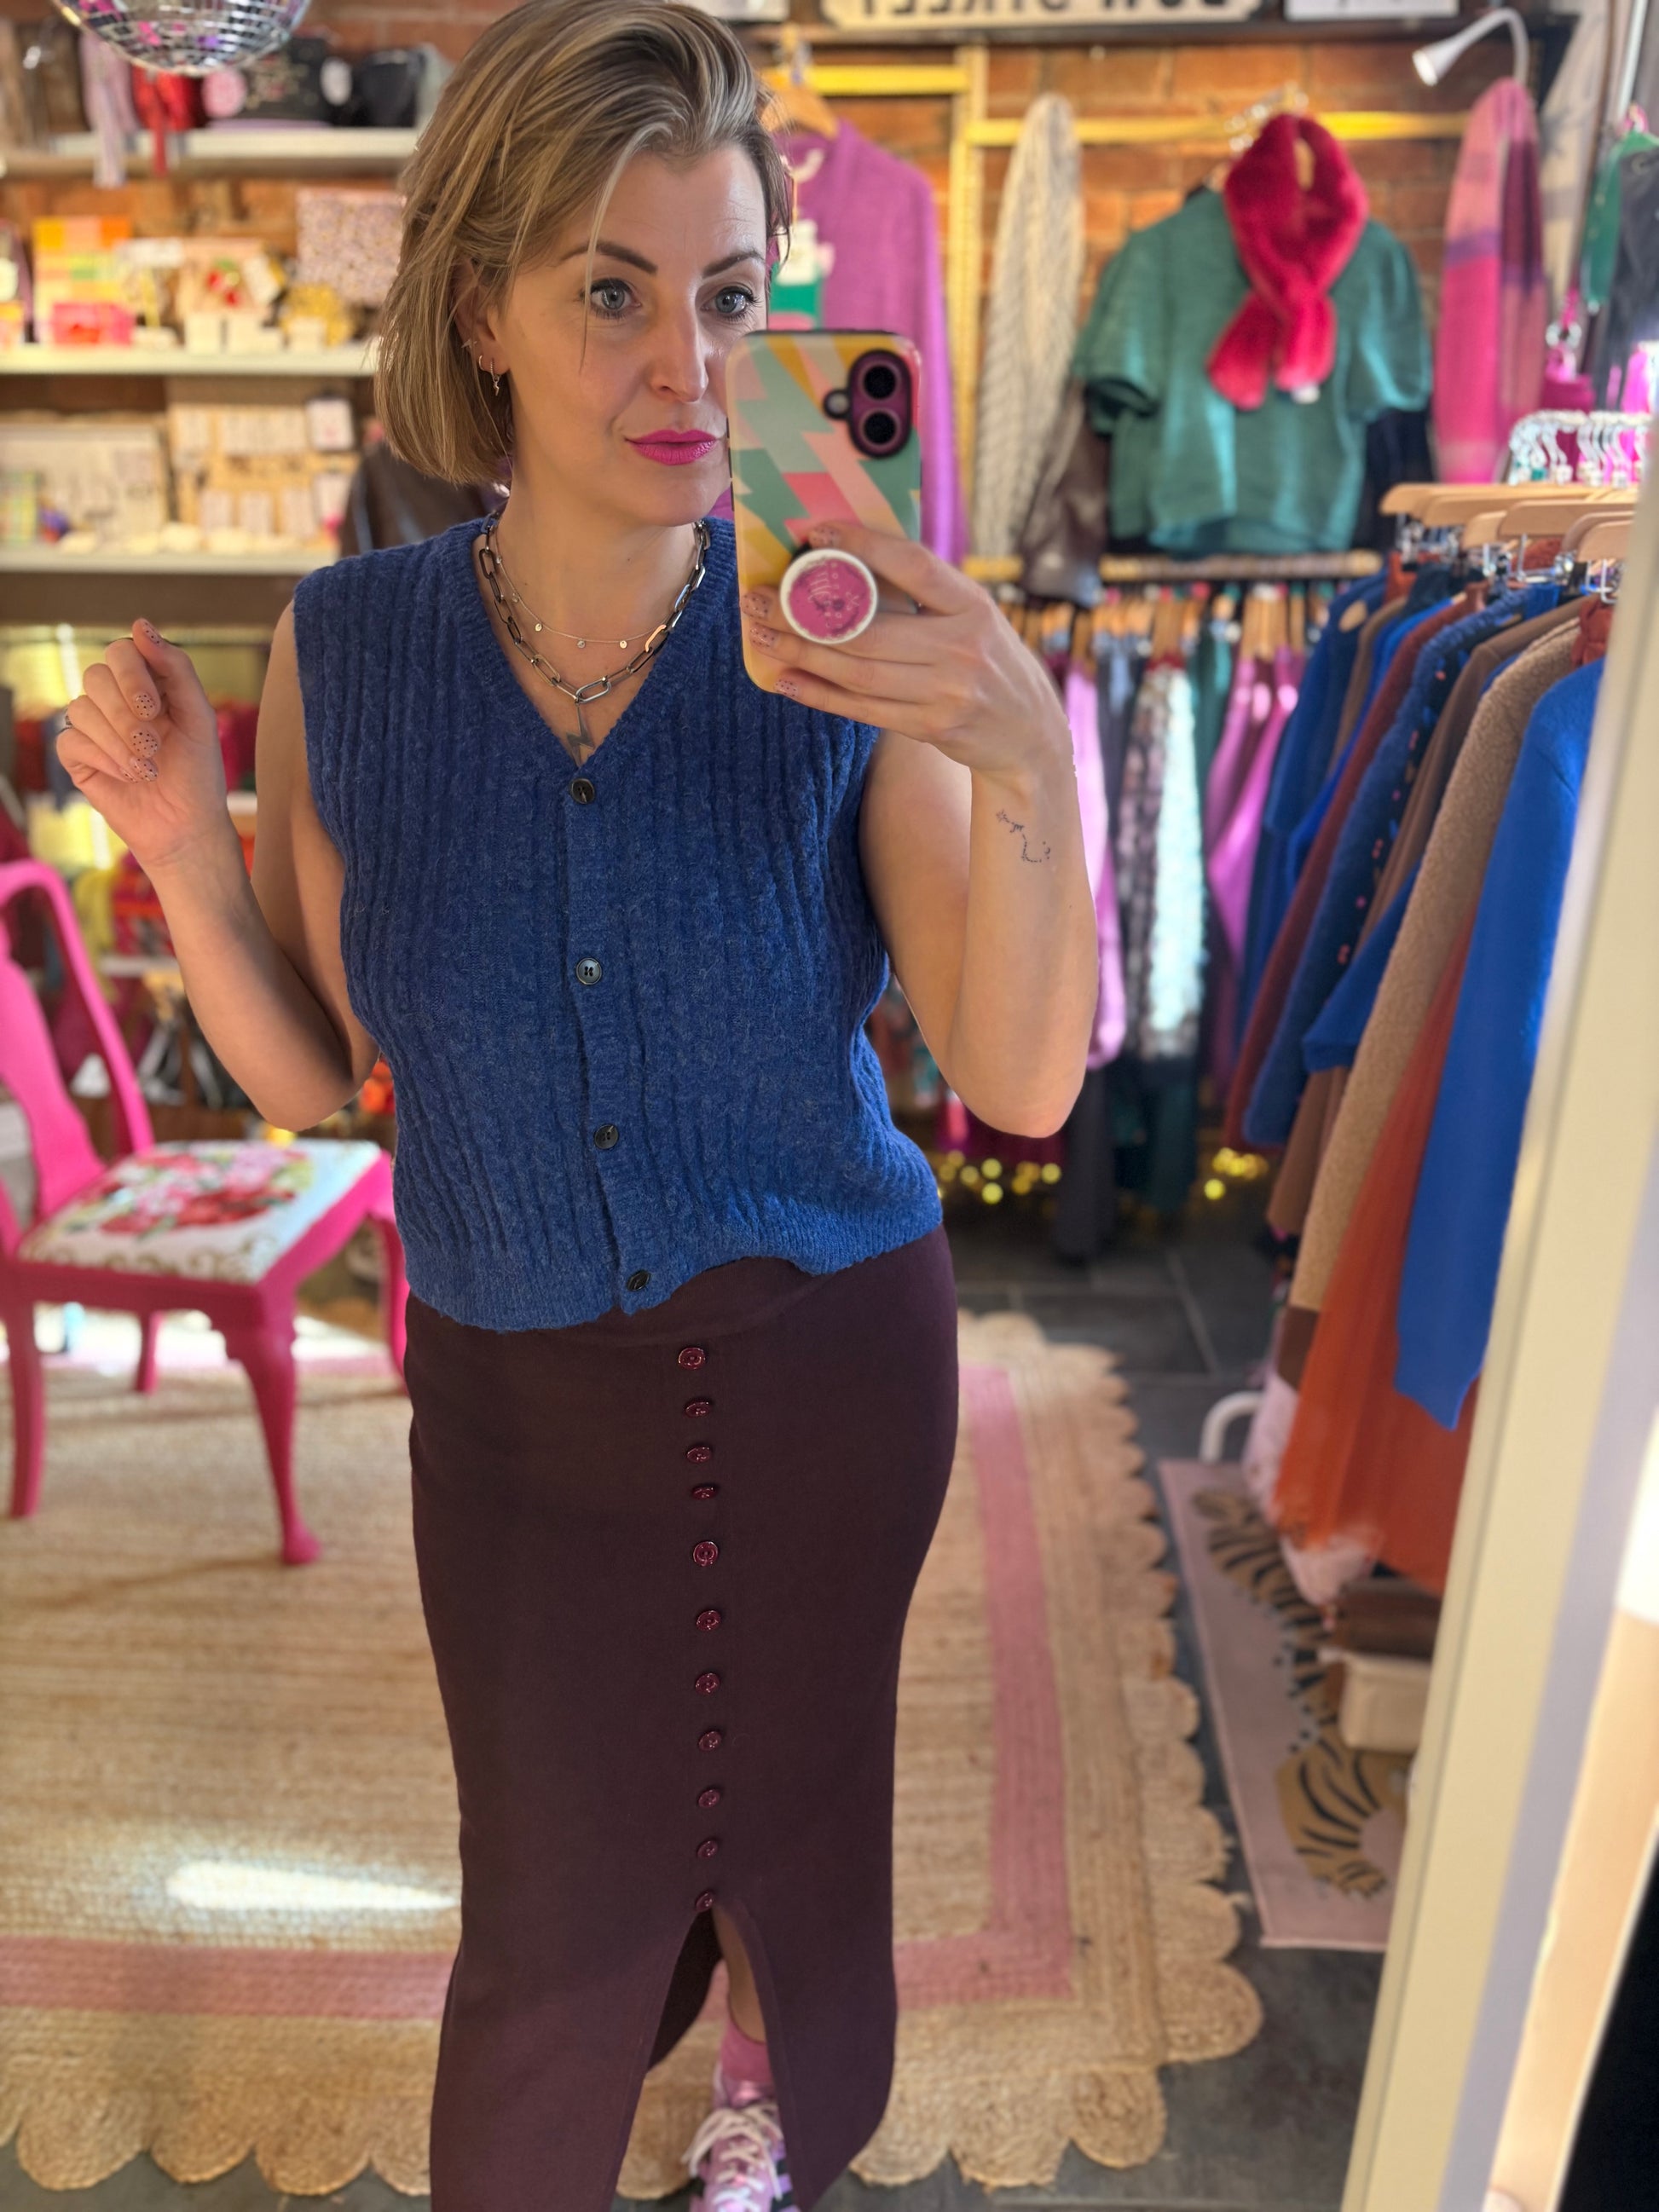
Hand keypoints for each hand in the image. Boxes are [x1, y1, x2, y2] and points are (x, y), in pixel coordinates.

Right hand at [58, 621, 232, 875]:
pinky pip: (71, 741)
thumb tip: (139, 625)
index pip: (120, 652)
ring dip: (118, 742)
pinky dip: (102, 758)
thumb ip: (176, 668)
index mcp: (146, 684)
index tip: (155, 707)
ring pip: (81, 709)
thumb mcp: (198, 716)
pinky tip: (128, 776)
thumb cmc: (198, 772)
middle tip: (153, 744)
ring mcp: (94, 727)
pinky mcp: (78, 757)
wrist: (187, 826)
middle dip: (125, 713)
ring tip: (148, 768)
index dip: (132, 675)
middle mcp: (115, 700)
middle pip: (95, 677)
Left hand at [740, 522, 1069, 784]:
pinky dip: (819, 693)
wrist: (1029, 735)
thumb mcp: (973, 617)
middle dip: (802, 613)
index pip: (912, 565)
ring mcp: (947, 691)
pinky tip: (786, 678)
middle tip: (757, 599)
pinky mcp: (930, 727)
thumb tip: (849, 561)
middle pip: (867, 628)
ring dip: (800, 653)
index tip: (815, 533)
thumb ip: (926, 594)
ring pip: (856, 671)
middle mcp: (962, 647)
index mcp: (973, 605)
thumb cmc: (988, 662)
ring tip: (760, 636)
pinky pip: (861, 708)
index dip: (862, 546)